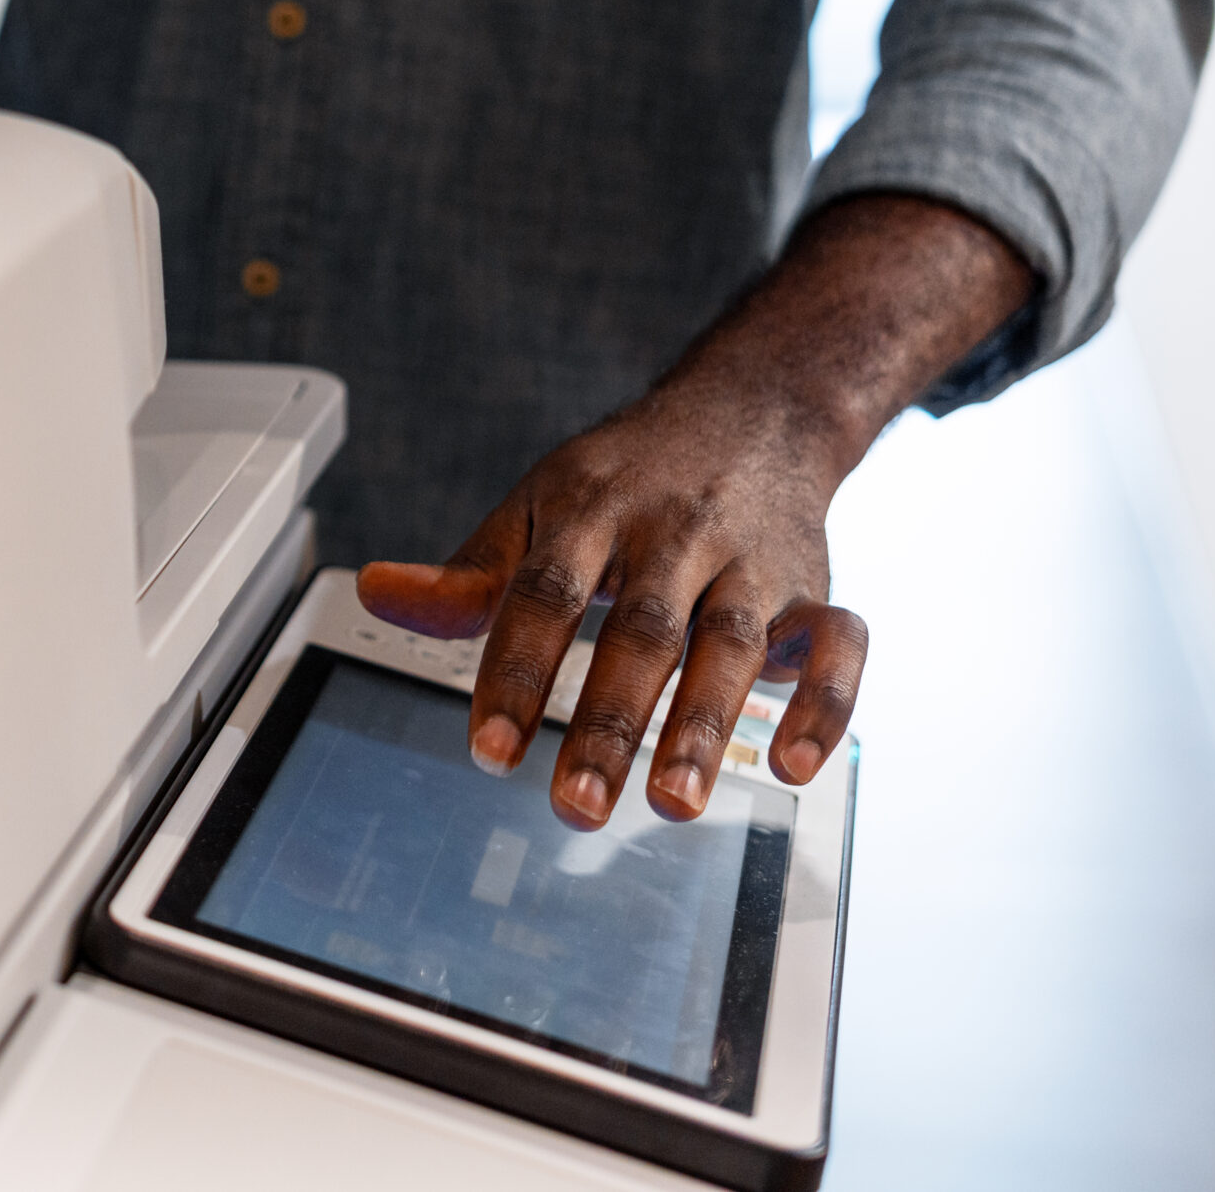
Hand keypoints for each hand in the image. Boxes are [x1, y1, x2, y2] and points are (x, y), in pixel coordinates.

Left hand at [359, 194, 1036, 829]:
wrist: (752, 409)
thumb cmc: (628, 477)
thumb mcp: (540, 506)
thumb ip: (470, 573)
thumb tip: (374, 593)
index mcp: (590, 510)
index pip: (545, 595)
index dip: (516, 672)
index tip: (487, 751)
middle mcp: (673, 533)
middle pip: (641, 632)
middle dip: (609, 723)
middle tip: (573, 805)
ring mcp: (750, 561)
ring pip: (733, 643)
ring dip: (702, 727)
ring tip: (670, 804)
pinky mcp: (814, 587)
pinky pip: (839, 646)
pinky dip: (823, 707)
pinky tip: (791, 769)